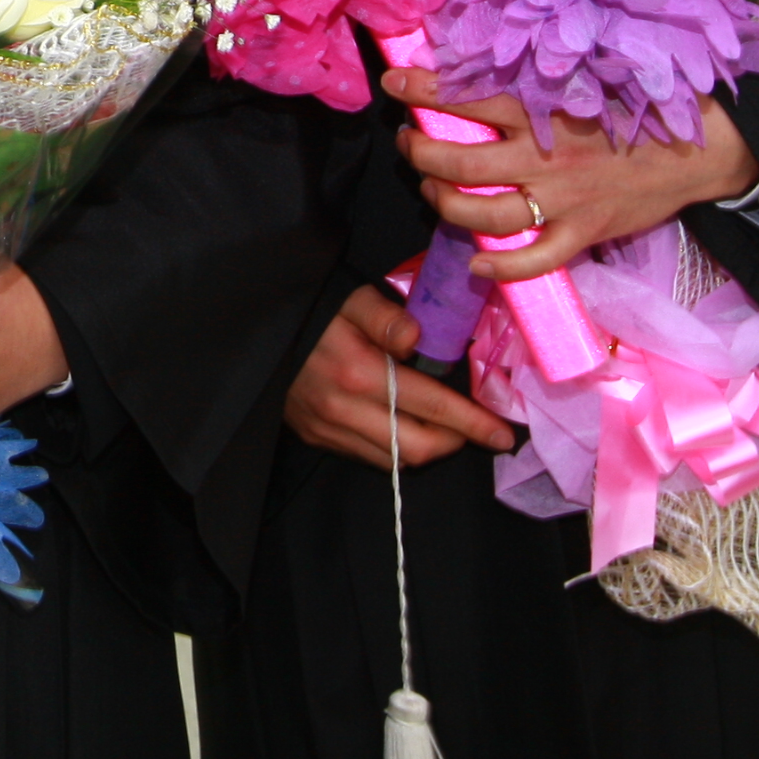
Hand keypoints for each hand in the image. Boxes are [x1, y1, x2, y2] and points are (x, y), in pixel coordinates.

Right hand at [285, 283, 513, 470]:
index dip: (472, 423)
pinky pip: (369, 456)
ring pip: (395, 460)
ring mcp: (328, 429)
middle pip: (417, 448)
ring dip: (428, 448)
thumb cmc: (314, 310)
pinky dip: (397, 448)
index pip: (430, 407)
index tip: (502, 433)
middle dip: (456, 443)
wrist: (256, 330)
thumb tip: (418, 338)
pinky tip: (406, 426)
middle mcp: (343, 409)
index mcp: (358, 372)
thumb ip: (387, 316)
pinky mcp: (317, 437)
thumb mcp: (351, 298)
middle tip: (477, 429)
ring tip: (446, 429)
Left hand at [383, 64, 758, 281]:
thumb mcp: (585, 80)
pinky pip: (536, 259)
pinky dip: (503, 266)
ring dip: (446, 204)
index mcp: (545, 109)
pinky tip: (477, 262)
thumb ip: (536, 79)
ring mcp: (563, 200)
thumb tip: (481, 68)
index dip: (424, 89)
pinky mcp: (584, 233)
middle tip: (408, 142)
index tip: (394, 83)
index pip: (470, 95)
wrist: (698, 148)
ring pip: (486, 212)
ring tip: (430, 189)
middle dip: (422, 153)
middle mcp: (546, 155)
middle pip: (462, 161)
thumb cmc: (638, 107)